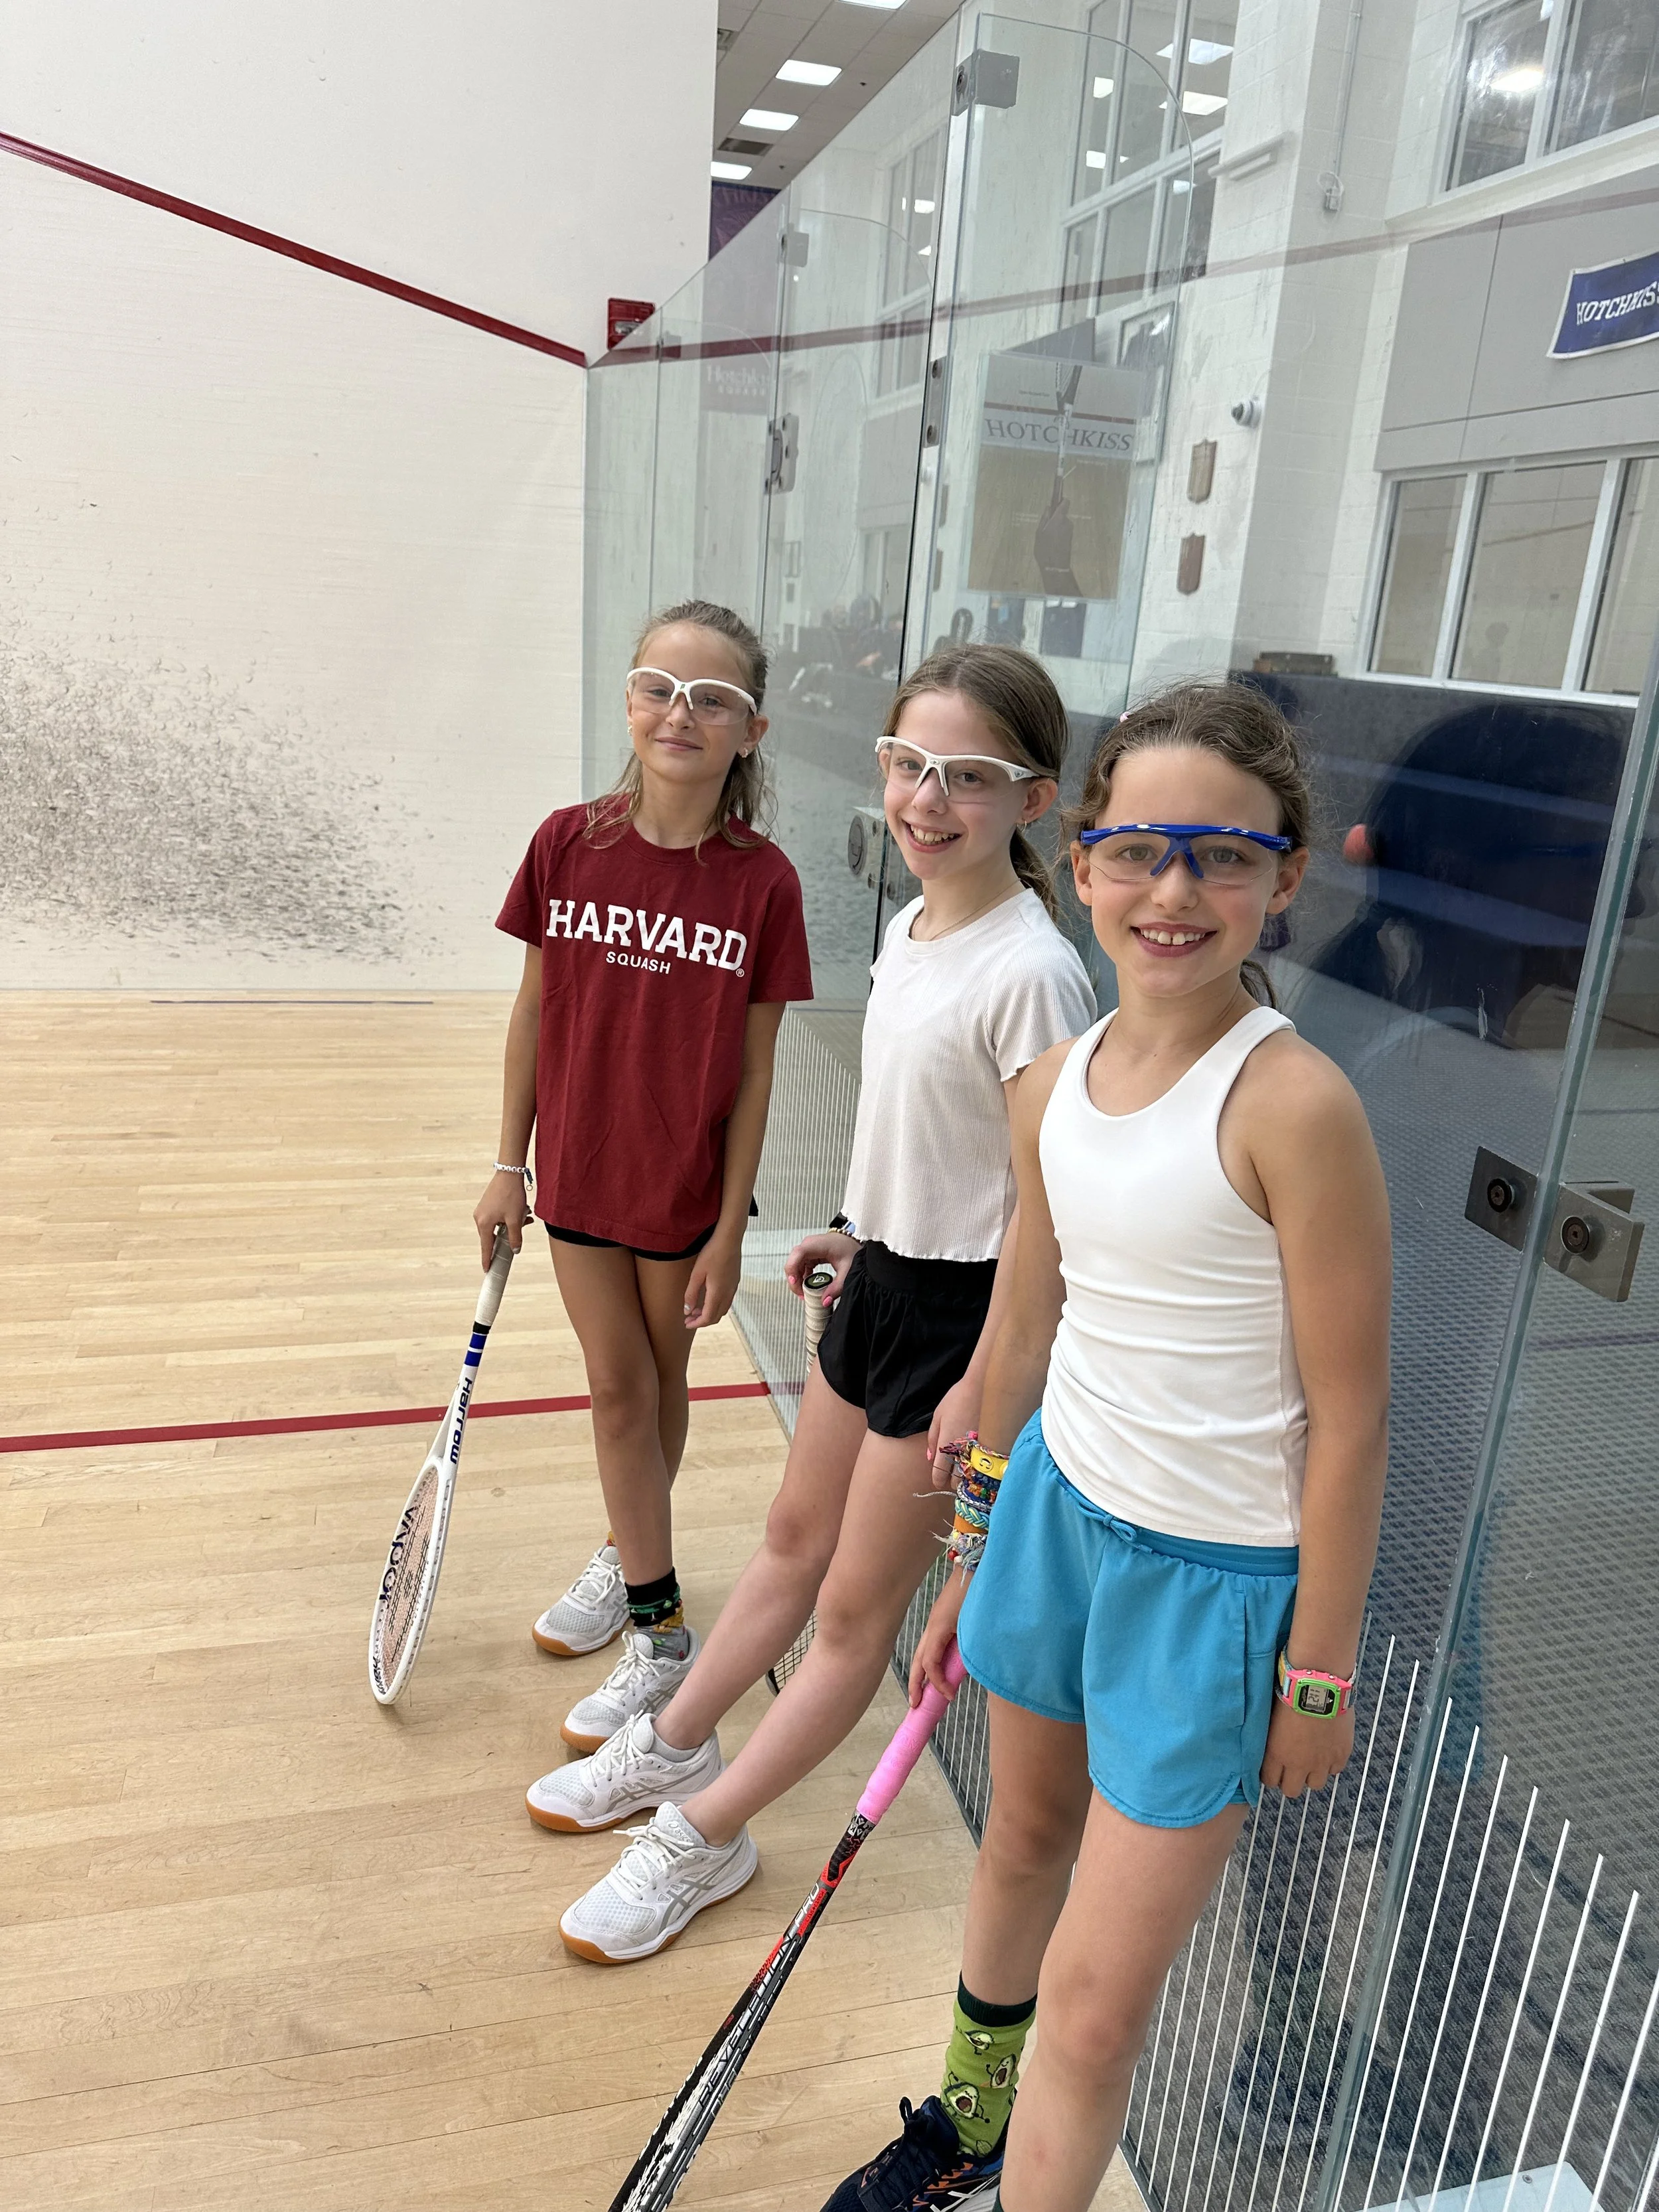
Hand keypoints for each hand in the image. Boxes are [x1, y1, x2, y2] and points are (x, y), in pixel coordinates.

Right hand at [473, 1170, 532, 1266]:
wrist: (509, 1173)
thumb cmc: (511, 1195)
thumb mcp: (515, 1219)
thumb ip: (515, 1238)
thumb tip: (515, 1250)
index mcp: (484, 1224)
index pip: (486, 1247)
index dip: (488, 1259)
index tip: (487, 1270)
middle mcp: (479, 1218)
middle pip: (493, 1236)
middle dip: (508, 1236)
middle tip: (522, 1228)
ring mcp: (482, 1211)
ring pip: (498, 1226)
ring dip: (511, 1225)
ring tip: (525, 1216)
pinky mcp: (486, 1205)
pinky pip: (497, 1218)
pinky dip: (508, 1218)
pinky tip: (520, 1211)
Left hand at [683, 1232, 742, 1330]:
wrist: (730, 1239)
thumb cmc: (712, 1253)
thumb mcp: (697, 1274)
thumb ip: (691, 1293)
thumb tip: (687, 1310)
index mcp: (717, 1293)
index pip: (707, 1317)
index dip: (696, 1324)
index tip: (686, 1324)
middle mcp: (728, 1294)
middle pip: (716, 1316)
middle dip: (702, 1320)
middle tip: (689, 1318)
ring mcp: (733, 1288)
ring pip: (722, 1309)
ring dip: (710, 1313)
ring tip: (696, 1309)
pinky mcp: (735, 1282)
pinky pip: (727, 1301)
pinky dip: (716, 1305)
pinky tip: (708, 1298)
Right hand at [784, 1229, 858, 1305]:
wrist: (855, 1244)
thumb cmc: (852, 1250)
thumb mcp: (847, 1270)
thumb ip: (836, 1287)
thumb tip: (825, 1301)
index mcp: (818, 1244)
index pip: (798, 1254)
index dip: (792, 1268)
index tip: (794, 1282)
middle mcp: (810, 1244)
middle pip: (793, 1262)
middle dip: (794, 1280)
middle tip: (802, 1294)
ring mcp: (808, 1249)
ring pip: (794, 1265)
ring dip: (797, 1280)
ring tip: (805, 1293)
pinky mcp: (810, 1254)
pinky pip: (800, 1267)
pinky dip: (801, 1277)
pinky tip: (807, 1286)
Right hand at [908, 1570, 968, 1706]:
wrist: (975, 1566)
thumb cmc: (978, 1594)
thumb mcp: (975, 1624)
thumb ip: (970, 1648)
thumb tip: (967, 1671)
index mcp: (938, 1628)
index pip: (930, 1664)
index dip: (937, 1683)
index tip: (950, 1696)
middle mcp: (932, 1626)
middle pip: (918, 1660)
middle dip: (915, 1683)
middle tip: (915, 1705)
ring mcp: (935, 1621)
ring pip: (921, 1652)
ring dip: (920, 1673)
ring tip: (920, 1692)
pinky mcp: (940, 1619)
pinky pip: (930, 1644)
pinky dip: (929, 1660)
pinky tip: (936, 1669)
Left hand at [926, 1373, 982, 1490]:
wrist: (984, 1387)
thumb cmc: (958, 1399)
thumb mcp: (938, 1416)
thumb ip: (932, 1439)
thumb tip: (929, 1458)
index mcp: (946, 1446)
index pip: (939, 1475)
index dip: (937, 1480)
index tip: (939, 1478)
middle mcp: (963, 1453)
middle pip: (957, 1483)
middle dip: (953, 1480)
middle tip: (953, 1472)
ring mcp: (980, 1452)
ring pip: (973, 1478)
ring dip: (968, 1477)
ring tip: (967, 1467)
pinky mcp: (994, 1449)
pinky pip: (986, 1468)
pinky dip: (982, 1468)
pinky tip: (980, 1460)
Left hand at [1260, 1698, 1354, 1796]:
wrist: (1318, 1685)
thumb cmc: (1291, 1694)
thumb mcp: (1272, 1719)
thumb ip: (1272, 1740)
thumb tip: (1271, 1748)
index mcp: (1276, 1754)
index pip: (1269, 1781)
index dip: (1271, 1776)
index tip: (1274, 1769)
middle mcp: (1298, 1763)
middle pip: (1291, 1791)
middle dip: (1290, 1781)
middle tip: (1292, 1768)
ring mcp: (1321, 1762)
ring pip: (1315, 1785)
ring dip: (1312, 1774)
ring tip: (1312, 1759)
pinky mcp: (1340, 1755)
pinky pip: (1334, 1771)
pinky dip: (1330, 1763)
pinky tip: (1327, 1750)